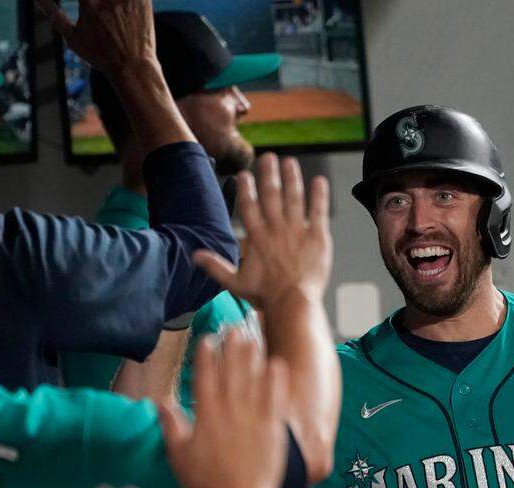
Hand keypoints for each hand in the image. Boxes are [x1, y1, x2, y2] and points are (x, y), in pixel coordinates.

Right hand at [37, 0, 154, 76]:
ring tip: (109, 10)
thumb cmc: (101, 56)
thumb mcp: (73, 38)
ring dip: (112, 2)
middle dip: (98, 1)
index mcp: (89, 3)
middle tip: (96, 7)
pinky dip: (129, 1)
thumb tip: (38, 1)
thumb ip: (54, 16)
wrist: (133, 67)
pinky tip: (120, 8)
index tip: (85, 3)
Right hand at [158, 328, 289, 487]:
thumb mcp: (178, 456)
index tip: (207, 337)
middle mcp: (231, 410)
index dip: (206, 355)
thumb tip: (159, 402)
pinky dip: (276, 380)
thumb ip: (171, 426)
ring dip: (252, 355)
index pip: (205, 376)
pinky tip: (277, 363)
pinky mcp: (273, 428)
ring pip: (253, 379)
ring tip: (252, 336)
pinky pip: (276, 398)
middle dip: (231, 346)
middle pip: (231, 371)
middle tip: (232, 326)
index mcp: (206, 415)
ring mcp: (254, 417)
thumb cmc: (204, 485)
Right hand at [193, 154, 332, 309]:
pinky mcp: (317, 237)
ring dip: (291, 178)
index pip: (248, 207)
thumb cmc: (266, 296)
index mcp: (257, 238)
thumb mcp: (235, 283)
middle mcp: (276, 230)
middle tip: (268, 157)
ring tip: (289, 162)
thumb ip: (215, 266)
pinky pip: (318, 211)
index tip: (243, 174)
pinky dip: (319, 195)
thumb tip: (194, 255)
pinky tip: (319, 181)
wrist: (293, 304)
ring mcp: (297, 231)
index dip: (245, 189)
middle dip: (269, 174)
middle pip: (271, 195)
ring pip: (294, 198)